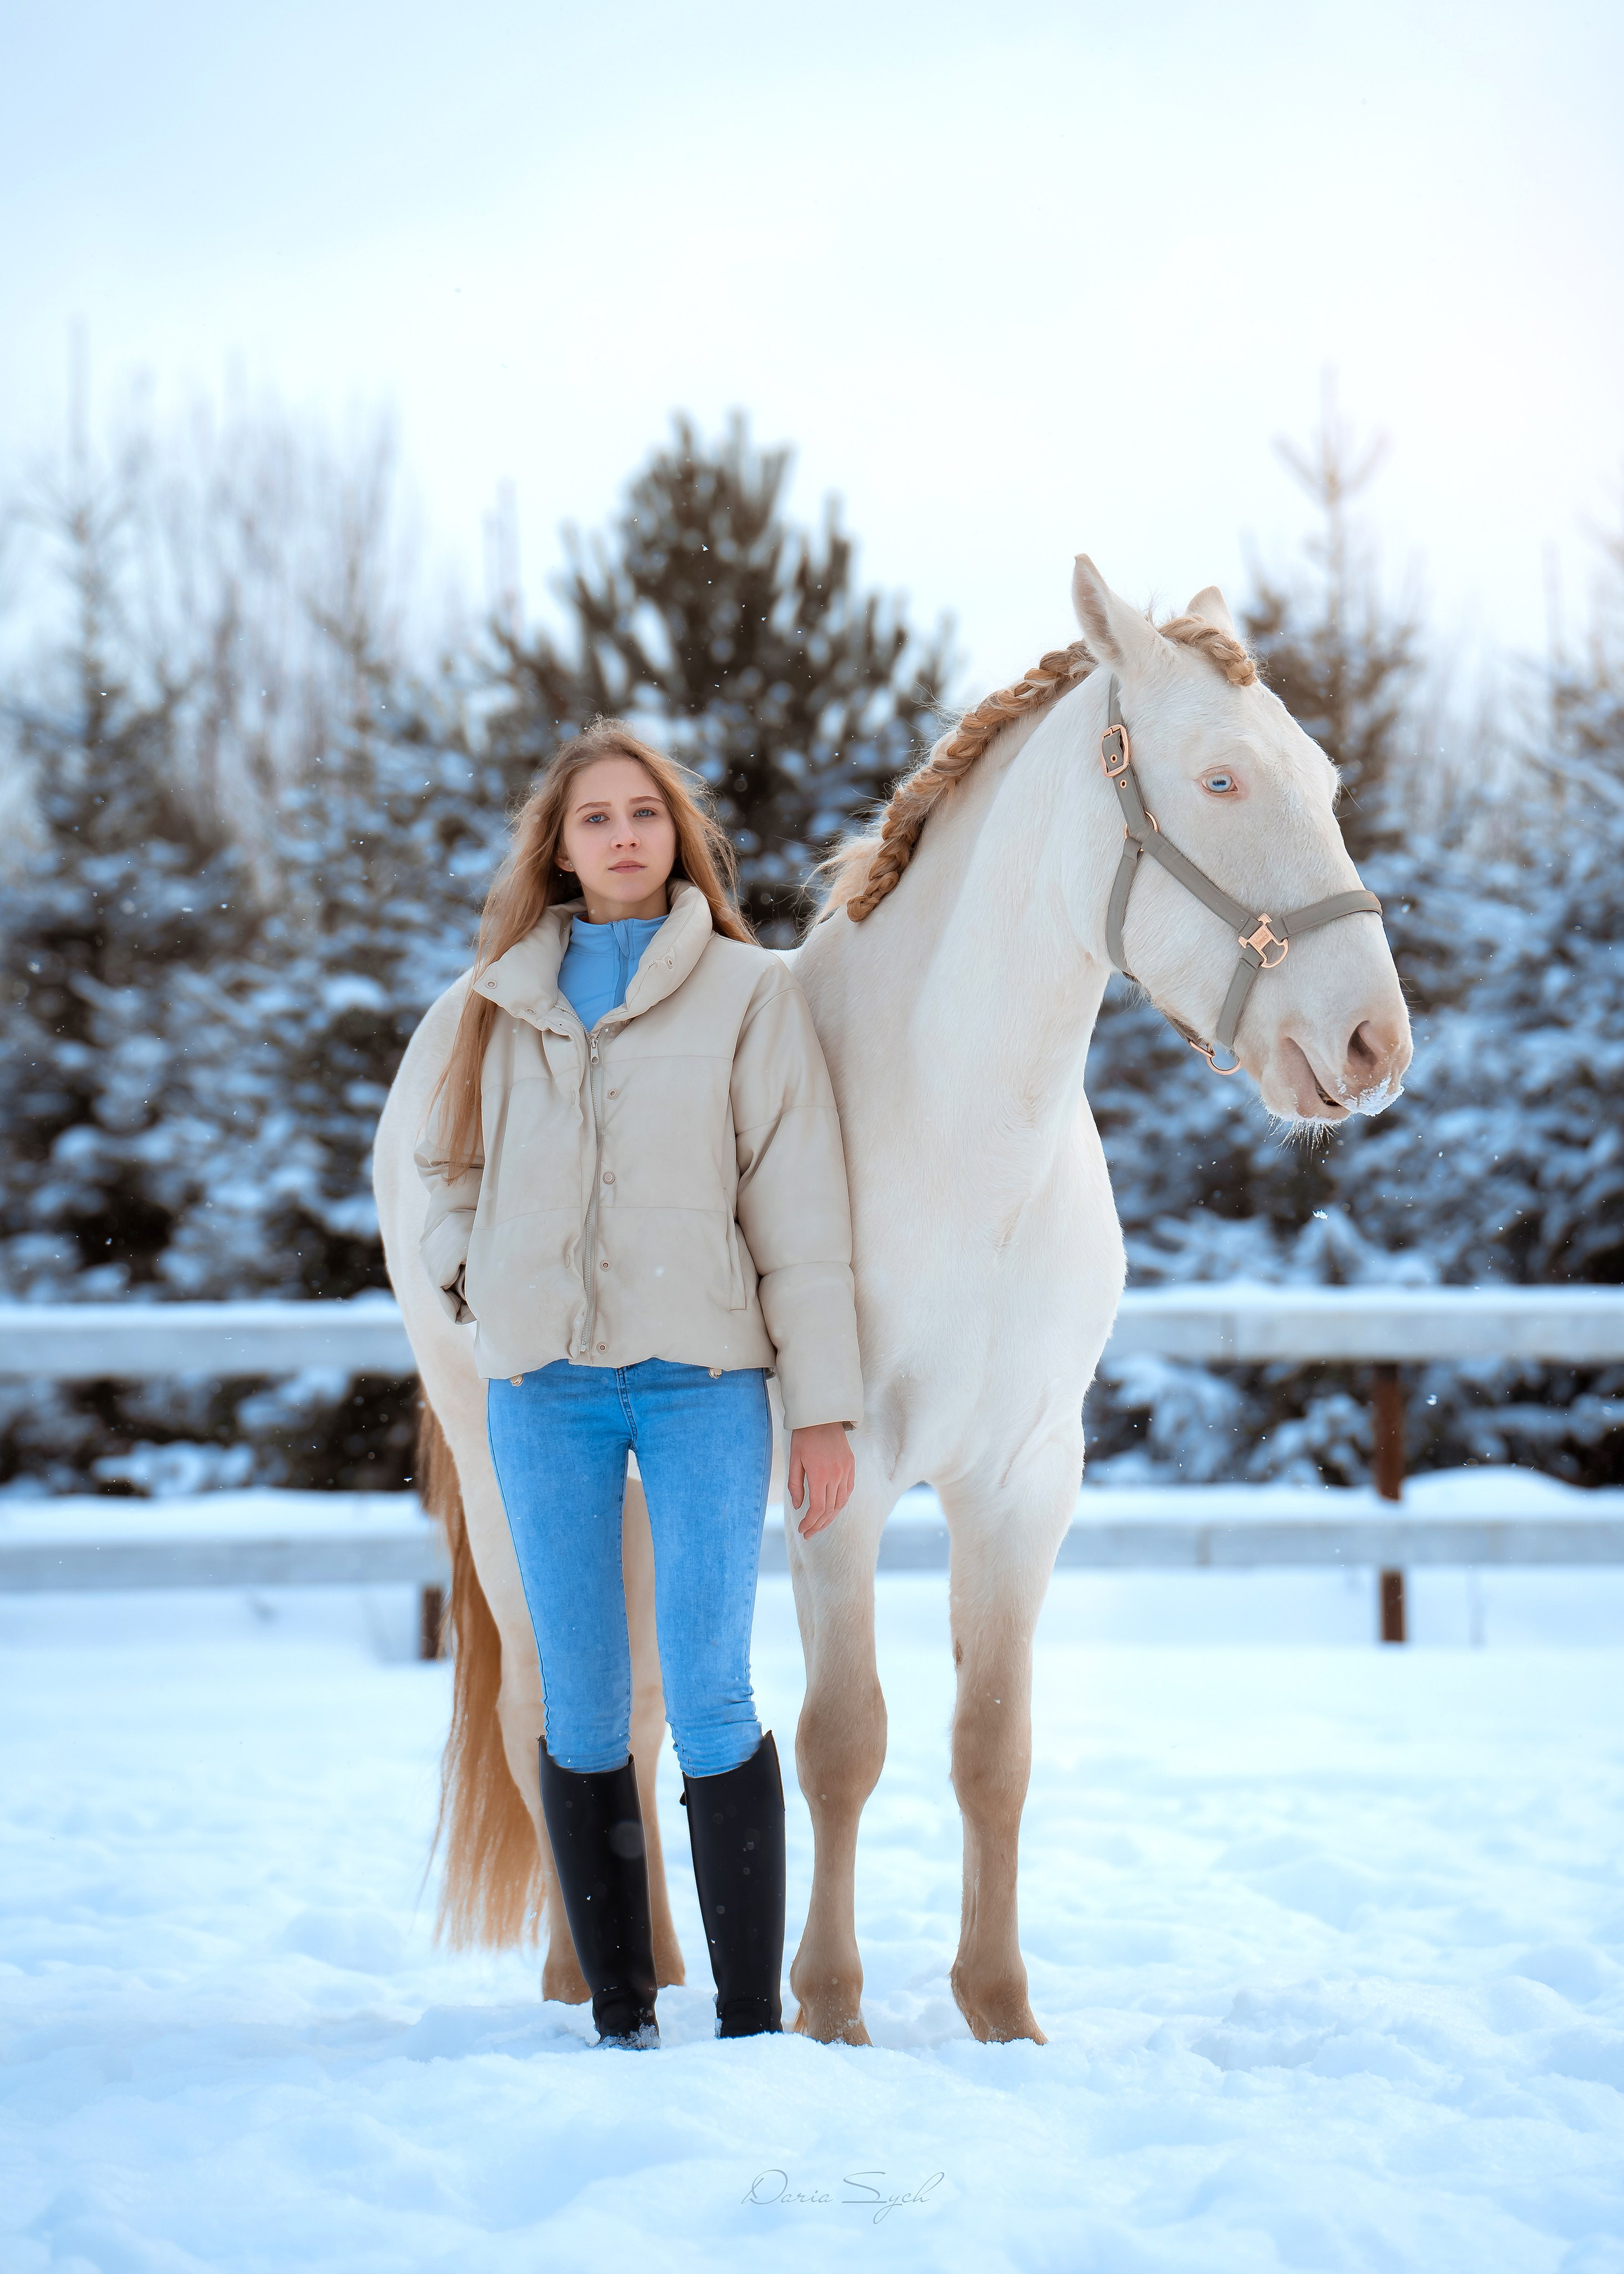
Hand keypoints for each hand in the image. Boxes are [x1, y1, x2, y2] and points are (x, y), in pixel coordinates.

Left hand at [788, 1422, 854, 1537]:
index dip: (810, 1523)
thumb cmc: (804, 1437)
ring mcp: (846, 1470)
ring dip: (830, 1517)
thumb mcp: (794, 1460)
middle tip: (808, 1533)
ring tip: (819, 1526)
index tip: (802, 1530)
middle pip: (829, 1509)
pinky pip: (848, 1491)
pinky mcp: (851, 1466)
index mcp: (820, 1474)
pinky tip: (832, 1510)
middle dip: (818, 1524)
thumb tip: (798, 1506)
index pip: (817, 1508)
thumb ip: (795, 1485)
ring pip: (841, 1503)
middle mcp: (836, 1474)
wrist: (823, 1416)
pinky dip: (840, 1504)